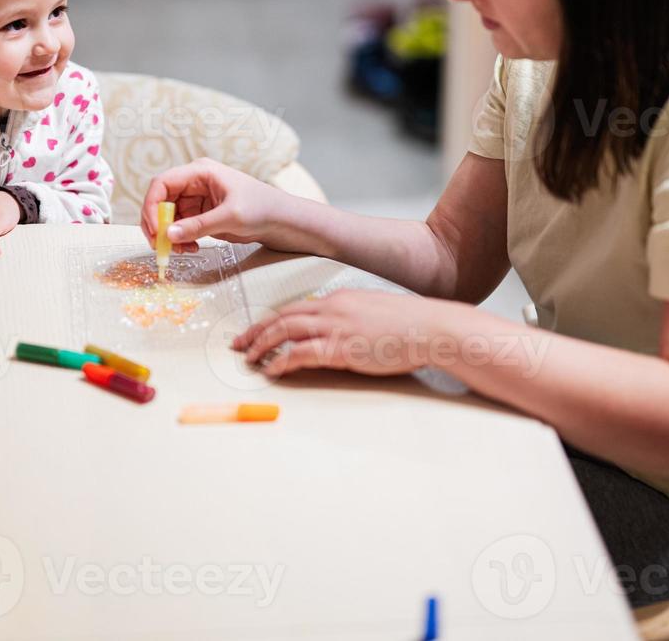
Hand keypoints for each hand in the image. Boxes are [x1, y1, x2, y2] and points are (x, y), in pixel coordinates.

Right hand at [140, 158, 290, 253]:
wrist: (280, 220)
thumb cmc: (261, 208)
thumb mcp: (230, 217)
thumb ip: (198, 226)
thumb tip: (168, 235)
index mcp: (200, 171)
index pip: (162, 183)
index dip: (152, 205)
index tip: (154, 229)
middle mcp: (194, 183)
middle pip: (161, 201)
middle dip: (158, 224)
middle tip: (161, 246)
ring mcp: (196, 199)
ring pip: (168, 217)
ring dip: (169, 235)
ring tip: (183, 250)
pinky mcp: (200, 214)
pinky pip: (179, 226)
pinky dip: (179, 239)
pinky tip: (191, 248)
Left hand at [231, 290, 465, 377]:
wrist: (430, 327)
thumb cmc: (410, 324)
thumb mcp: (375, 313)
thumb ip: (353, 319)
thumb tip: (339, 332)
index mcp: (340, 298)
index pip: (296, 307)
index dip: (272, 320)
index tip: (256, 330)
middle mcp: (333, 308)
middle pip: (283, 316)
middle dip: (256, 330)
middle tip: (238, 344)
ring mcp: (336, 327)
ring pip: (286, 331)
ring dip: (262, 345)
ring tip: (249, 358)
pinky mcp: (342, 347)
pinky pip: (302, 354)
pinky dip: (282, 361)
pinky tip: (272, 370)